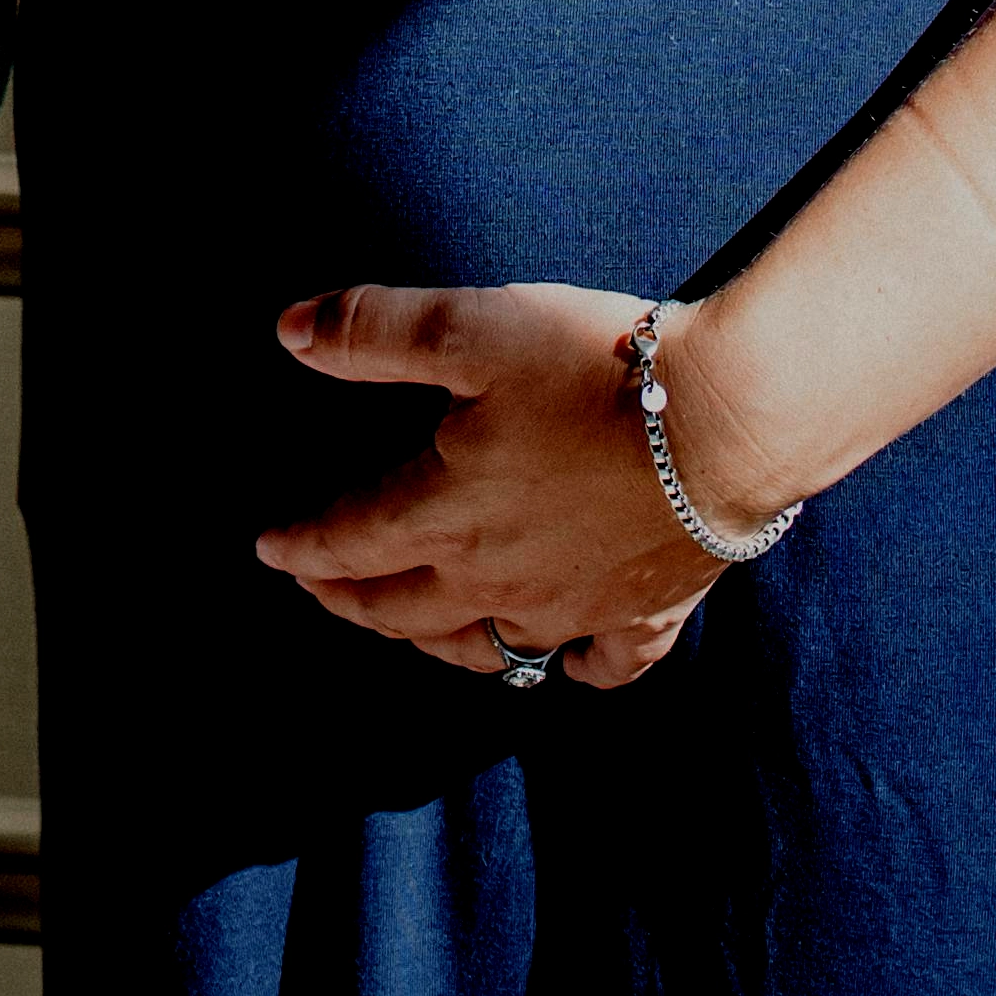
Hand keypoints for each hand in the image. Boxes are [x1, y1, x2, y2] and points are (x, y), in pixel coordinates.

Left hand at [256, 280, 733, 689]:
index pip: (352, 540)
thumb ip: (373, 330)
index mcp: (449, 511)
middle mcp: (501, 577)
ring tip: (412, 631)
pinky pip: (599, 667)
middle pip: (405, 608)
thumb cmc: (596, 367)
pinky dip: (572, 669)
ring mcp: (576, 608)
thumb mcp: (471, 326)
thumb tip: (287, 330)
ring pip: (488, 649)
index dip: (302, 545)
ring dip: (436, 642)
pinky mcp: (645, 616)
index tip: (267, 550)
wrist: (728, 423)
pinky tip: (561, 663)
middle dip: (352, 601)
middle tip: (320, 593)